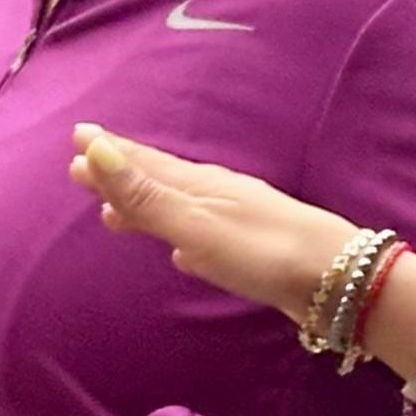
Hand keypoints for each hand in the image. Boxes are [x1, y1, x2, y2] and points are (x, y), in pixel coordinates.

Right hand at [69, 124, 357, 320]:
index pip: (142, 163)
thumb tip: (96, 149)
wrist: (338, 278)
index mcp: (199, 186)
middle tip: (83, 167)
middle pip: (159, 180)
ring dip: (146, 206)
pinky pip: (204, 236)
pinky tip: (184, 253)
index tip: (77, 138)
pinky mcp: (254, 250)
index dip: (108, 154)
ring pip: (180, 208)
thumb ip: (146, 195)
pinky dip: (183, 238)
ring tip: (117, 213)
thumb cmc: (263, 252)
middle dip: (120, 175)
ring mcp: (238, 220)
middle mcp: (217, 195)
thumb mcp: (194, 225)